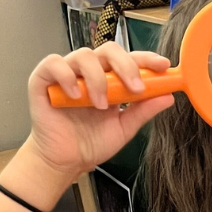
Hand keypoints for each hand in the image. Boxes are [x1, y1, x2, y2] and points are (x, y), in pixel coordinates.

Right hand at [26, 44, 175, 181]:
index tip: (163, 65)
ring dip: (97, 79)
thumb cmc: (91, 143)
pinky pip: (53, 64)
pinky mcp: (43, 81)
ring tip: (101, 105)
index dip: (146, 58)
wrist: (65, 162)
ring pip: (84, 55)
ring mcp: (67, 75)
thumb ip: (144, 111)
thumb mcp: (124, 128)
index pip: (130, 59)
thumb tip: (168, 96)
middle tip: (135, 88)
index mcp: (111, 80)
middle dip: (126, 65)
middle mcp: (90, 72)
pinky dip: (66, 76)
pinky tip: (75, 96)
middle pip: (109, 50)